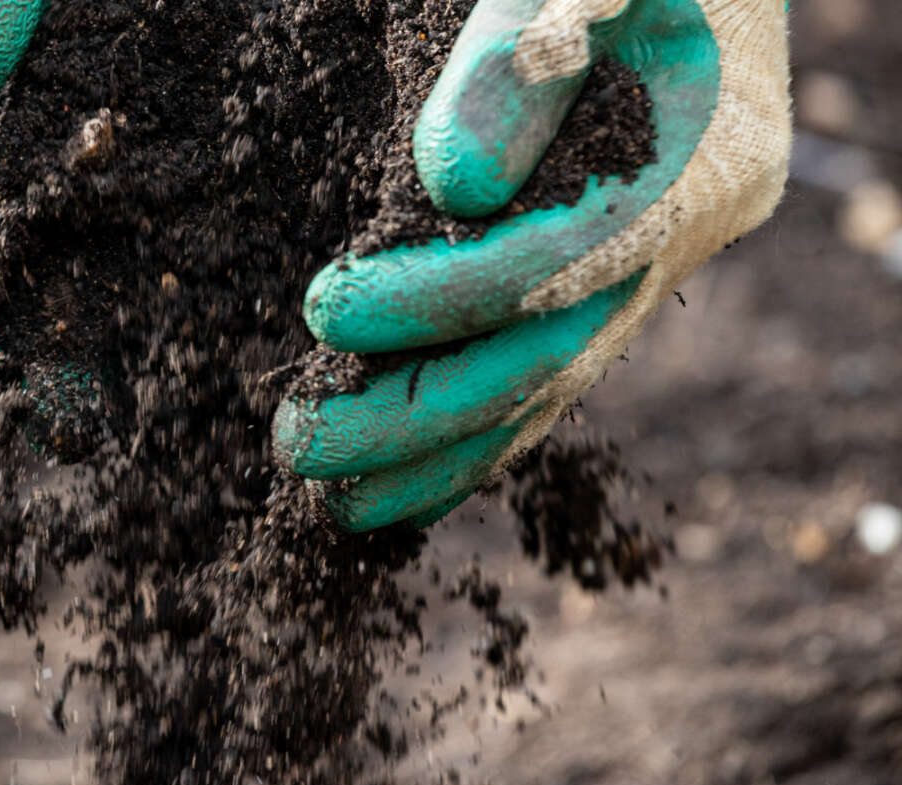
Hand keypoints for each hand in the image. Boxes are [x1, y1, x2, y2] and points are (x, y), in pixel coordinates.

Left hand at [273, 0, 791, 531]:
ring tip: (339, 505)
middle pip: (550, 360)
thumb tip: (451, 184)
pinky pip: (548, 384)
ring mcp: (656, 274)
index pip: (559, 261)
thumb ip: (523, 55)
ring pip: (546, 398)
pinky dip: (472, 440)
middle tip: (305, 446)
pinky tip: (405, 485)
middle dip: (418, 416)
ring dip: (437, 461)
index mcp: (703, 162)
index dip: (438, 299)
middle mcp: (692, 237)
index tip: (328, 310)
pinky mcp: (612, 290)